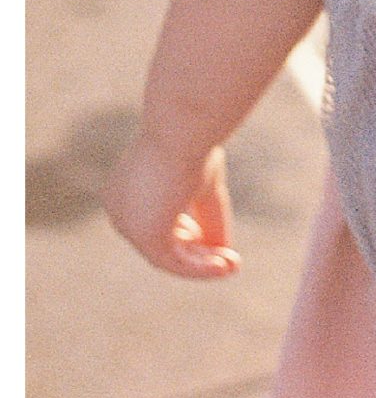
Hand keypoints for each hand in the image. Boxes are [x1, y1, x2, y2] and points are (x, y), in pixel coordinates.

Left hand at [103, 136, 237, 280]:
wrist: (183, 130)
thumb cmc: (193, 145)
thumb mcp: (205, 184)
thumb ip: (210, 219)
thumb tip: (225, 252)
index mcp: (127, 190)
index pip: (156, 223)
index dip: (186, 235)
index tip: (215, 243)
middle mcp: (121, 209)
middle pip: (160, 242)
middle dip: (197, 254)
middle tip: (230, 262)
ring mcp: (128, 223)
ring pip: (167, 255)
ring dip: (201, 264)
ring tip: (232, 266)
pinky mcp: (143, 235)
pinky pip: (173, 262)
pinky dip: (199, 267)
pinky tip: (225, 266)